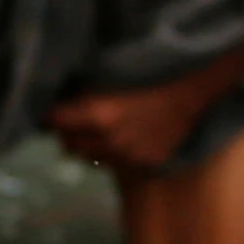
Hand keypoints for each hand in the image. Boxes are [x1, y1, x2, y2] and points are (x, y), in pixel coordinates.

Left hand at [46, 70, 230, 175]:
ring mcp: (126, 157)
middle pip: (68, 146)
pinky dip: (113, 153)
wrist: (191, 93)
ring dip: (89, 146)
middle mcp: (108, 141)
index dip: (52, 115)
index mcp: (98, 116)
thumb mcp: (110, 80)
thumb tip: (58, 104)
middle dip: (67, 133)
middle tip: (73, 122)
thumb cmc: (150, 78)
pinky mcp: (142, 165)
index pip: (56, 122)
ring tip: (100, 131)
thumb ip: (82, 95)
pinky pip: (115, 163)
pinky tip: (124, 138)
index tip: (52, 112)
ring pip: (90, 159)